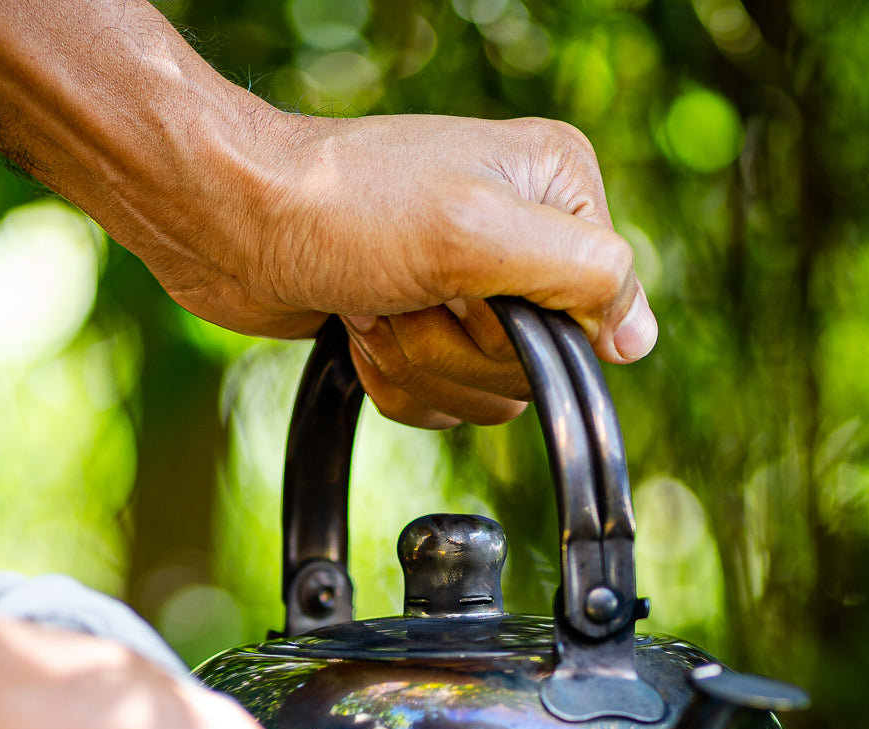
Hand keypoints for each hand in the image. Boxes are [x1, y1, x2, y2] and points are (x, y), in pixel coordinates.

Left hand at [151, 110, 657, 428]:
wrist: (230, 223)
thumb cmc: (340, 209)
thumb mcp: (476, 231)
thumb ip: (581, 275)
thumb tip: (638, 337)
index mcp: (556, 189)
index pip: (594, 313)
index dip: (522, 328)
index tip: (464, 290)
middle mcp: (522, 235)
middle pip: (532, 365)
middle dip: (456, 348)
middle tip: (407, 291)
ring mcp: (469, 285)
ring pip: (483, 392)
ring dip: (417, 361)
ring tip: (376, 301)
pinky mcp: (422, 325)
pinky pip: (438, 400)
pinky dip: (394, 378)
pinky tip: (361, 327)